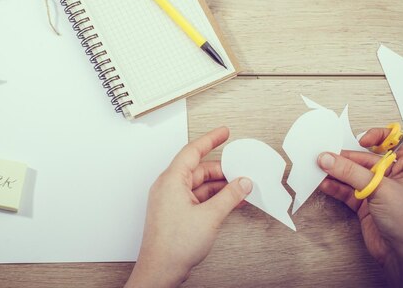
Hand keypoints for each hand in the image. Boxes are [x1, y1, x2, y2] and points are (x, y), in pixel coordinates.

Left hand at [125, 127, 252, 287]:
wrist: (161, 270)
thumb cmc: (174, 245)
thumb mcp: (210, 216)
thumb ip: (229, 196)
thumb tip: (242, 183)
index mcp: (171, 180)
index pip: (193, 151)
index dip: (210, 139)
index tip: (224, 132)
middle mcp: (169, 187)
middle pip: (198, 169)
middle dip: (222, 170)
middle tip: (242, 171)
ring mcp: (171, 200)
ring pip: (199, 184)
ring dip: (220, 186)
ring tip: (241, 188)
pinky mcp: (175, 212)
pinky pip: (197, 197)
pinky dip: (213, 198)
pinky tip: (229, 202)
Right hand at [318, 128, 402, 287]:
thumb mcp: (381, 190)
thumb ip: (351, 172)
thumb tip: (329, 158)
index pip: (394, 142)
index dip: (378, 137)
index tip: (362, 140)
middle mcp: (394, 176)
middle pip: (366, 159)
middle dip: (346, 159)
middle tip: (326, 157)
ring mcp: (378, 189)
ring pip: (353, 174)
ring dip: (337, 172)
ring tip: (320, 169)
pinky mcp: (365, 203)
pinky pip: (346, 189)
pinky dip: (334, 186)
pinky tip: (325, 184)